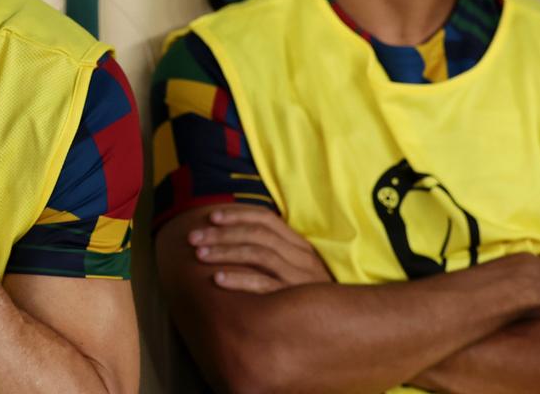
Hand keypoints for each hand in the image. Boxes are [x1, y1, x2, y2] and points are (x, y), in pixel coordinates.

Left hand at [188, 207, 332, 293]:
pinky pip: (263, 286)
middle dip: (221, 233)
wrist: (346, 324)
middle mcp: (301, 257)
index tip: (211, 216)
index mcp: (300, 245)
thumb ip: (278, 253)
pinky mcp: (294, 300)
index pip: (266, 219)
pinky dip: (239, 280)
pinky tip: (217, 280)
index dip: (237, 215)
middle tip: (193, 237)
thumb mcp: (301, 269)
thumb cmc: (312, 296)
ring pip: (257, 255)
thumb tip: (239, 239)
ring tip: (199, 255)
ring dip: (225, 252)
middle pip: (257, 235)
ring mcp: (299, 278)